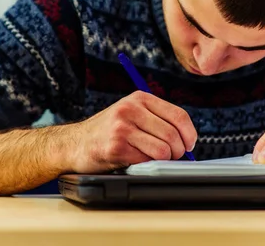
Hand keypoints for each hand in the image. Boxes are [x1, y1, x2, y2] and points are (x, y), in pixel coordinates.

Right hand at [66, 91, 197, 172]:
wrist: (74, 143)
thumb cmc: (108, 131)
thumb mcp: (131, 114)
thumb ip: (157, 119)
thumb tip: (188, 140)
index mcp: (139, 98)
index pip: (179, 116)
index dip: (189, 135)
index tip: (189, 145)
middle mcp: (130, 109)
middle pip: (173, 135)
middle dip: (178, 152)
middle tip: (171, 157)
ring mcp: (122, 128)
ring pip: (163, 150)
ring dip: (163, 160)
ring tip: (151, 159)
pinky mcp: (116, 147)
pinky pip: (146, 161)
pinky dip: (145, 165)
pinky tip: (134, 160)